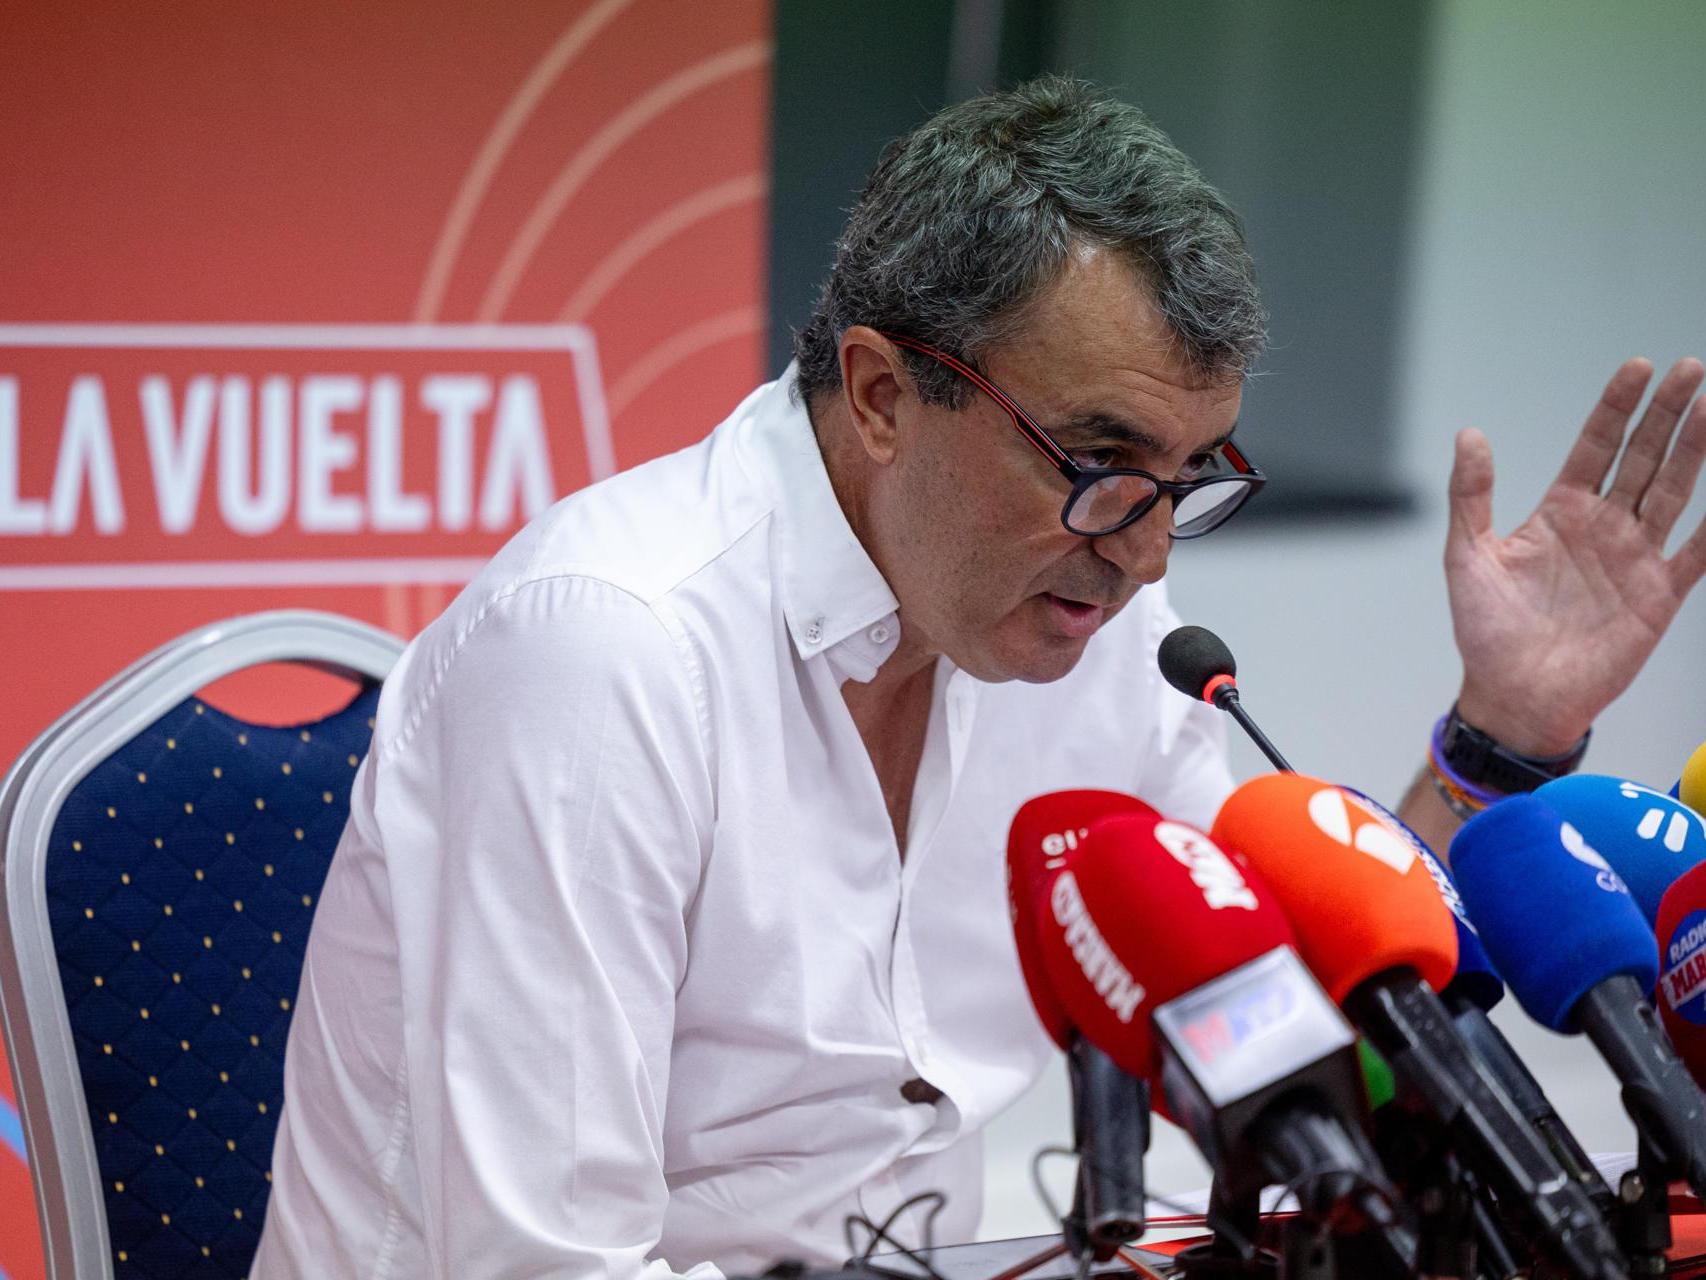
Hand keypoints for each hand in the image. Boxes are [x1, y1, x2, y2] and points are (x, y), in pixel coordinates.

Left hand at [1445, 356, 1705, 755]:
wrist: (1514, 696)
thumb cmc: (1485, 631)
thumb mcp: (1466, 556)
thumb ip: (1470, 496)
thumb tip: (1469, 435)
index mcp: (1559, 513)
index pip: (1595, 447)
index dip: (1617, 408)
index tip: (1637, 368)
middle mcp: (1603, 527)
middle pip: (1643, 458)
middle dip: (1667, 414)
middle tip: (1690, 369)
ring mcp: (1635, 558)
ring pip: (1675, 490)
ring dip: (1696, 449)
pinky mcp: (1659, 594)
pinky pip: (1700, 551)